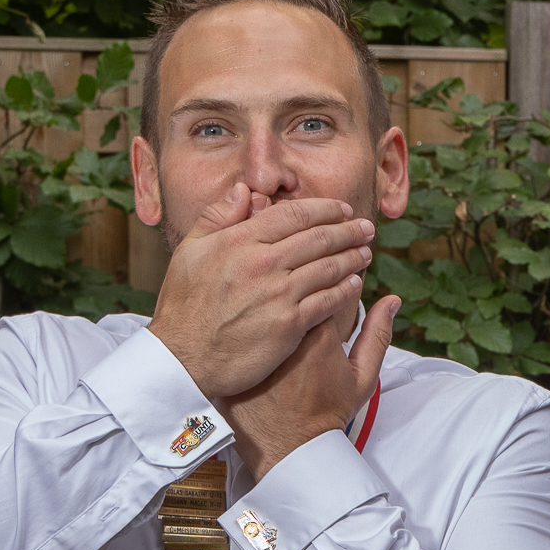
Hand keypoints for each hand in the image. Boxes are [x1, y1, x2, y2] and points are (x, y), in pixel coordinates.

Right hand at [148, 181, 379, 398]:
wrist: (183, 358)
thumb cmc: (183, 307)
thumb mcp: (189, 252)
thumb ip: (216, 217)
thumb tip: (244, 191)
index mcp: (240, 240)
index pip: (293, 214)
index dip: (324, 208)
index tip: (342, 209)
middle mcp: (264, 263)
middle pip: (318, 238)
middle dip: (348, 230)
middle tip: (366, 227)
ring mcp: (279, 294)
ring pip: (328, 268)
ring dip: (352, 257)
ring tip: (365, 251)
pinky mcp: (290, 324)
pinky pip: (327, 301)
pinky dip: (345, 290)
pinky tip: (355, 284)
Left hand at [223, 290, 400, 478]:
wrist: (291, 451)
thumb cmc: (326, 414)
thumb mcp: (362, 377)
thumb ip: (377, 335)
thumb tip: (391, 300)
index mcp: (317, 332)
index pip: (320, 286)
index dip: (324, 287)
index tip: (324, 295)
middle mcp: (282, 334)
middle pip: (285, 292)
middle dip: (293, 294)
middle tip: (298, 315)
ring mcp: (253, 347)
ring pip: (257, 309)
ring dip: (263, 309)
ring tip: (273, 332)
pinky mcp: (231, 360)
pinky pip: (233, 334)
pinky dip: (238, 333)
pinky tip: (243, 344)